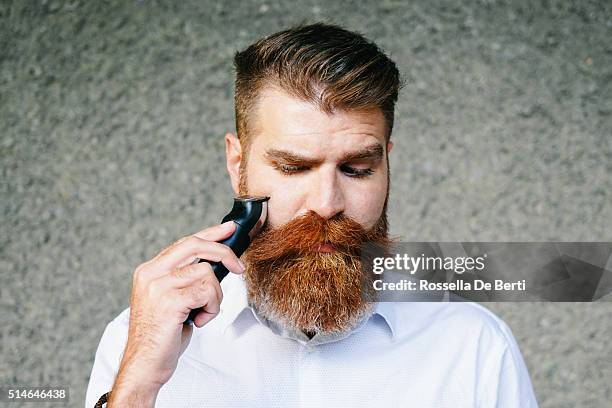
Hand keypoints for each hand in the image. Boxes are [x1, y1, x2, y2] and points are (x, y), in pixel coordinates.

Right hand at [107, 221, 244, 406]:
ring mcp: (158, 286)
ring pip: (207, 273)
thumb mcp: (171, 299)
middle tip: (239, 268)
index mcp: (149, 270)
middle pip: (196, 245)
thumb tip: (217, 263)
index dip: (210, 233)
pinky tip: (198, 321)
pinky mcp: (170, 301)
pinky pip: (207, 292)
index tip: (229, 228)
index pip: (185, 243)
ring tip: (201, 314)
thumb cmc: (161, 336)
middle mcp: (151, 273)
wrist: (144, 365)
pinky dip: (211, 309)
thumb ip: (185, 279)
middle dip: (224, 253)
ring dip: (214, 297)